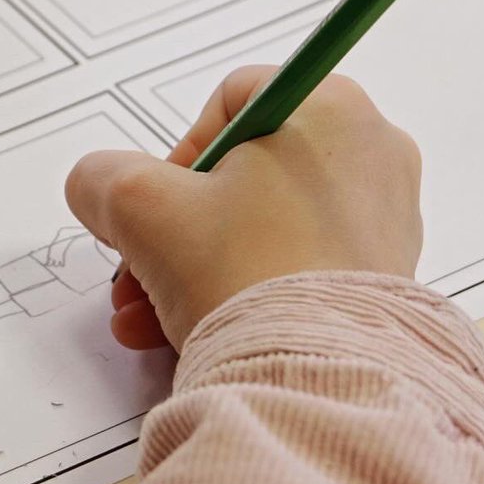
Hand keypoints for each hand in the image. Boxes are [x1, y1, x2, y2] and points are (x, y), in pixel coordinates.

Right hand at [66, 67, 423, 351]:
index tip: (159, 207)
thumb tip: (98, 186)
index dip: (177, 156)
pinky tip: (192, 329)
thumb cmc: (247, 277)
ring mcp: (385, 217)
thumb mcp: (141, 208)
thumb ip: (103, 178)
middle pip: (243, 174)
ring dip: (195, 265)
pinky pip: (296, 266)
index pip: (230, 103)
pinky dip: (244, 289)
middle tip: (143, 267)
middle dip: (177, 227)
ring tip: (150, 315)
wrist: (317, 380)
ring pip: (263, 225)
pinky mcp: (384, 275)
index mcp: (329, 107)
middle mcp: (371, 151)